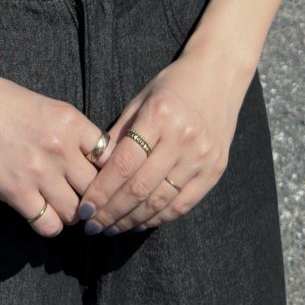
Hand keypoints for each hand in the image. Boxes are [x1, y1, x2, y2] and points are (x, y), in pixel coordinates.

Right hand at [0, 63, 103, 237]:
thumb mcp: (48, 108)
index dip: (108, 173)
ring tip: (59, 206)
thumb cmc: (2, 100)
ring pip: (77, 212)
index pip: (111, 159)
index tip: (98, 178)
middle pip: (97, 189)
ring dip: (71, 213)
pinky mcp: (16, 192)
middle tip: (81, 198)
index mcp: (71, 121)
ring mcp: (39, 171)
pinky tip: (40, 212)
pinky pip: (50, 226)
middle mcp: (60, 146)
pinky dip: (49, 225)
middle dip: (92, 197)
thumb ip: (72, 133)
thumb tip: (94, 162)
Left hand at [76, 47, 252, 234]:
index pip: (123, 164)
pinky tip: (139, 223)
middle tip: (92, 226)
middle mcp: (183, 138)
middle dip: (112, 211)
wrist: (219, 76)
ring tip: (111, 228)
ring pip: (161, 202)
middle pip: (140, 187)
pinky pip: (183, 204)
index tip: (84, 207)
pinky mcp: (216, 170)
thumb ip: (119, 134)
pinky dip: (159, 218)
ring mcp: (202, 156)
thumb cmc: (172, 86)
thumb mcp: (140, 100)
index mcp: (159, 115)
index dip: (101, 191)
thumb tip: (93, 170)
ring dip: (132, 220)